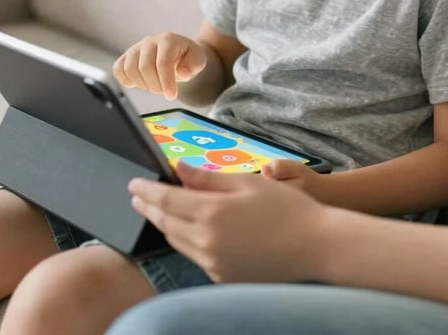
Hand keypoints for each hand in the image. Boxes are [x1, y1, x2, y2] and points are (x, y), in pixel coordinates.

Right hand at [112, 32, 206, 99]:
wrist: (178, 53)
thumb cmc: (187, 57)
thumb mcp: (198, 60)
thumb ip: (193, 65)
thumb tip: (181, 72)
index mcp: (168, 40)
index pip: (163, 62)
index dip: (167, 82)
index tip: (171, 96)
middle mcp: (150, 41)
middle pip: (144, 67)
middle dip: (155, 85)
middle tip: (164, 90)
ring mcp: (136, 48)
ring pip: (129, 69)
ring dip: (142, 84)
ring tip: (154, 85)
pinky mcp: (126, 56)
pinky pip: (118, 69)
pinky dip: (126, 80)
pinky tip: (140, 83)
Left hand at [128, 161, 327, 282]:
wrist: (315, 247)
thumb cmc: (285, 207)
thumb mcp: (246, 182)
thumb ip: (207, 178)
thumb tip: (177, 169)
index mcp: (211, 214)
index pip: (166, 200)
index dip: (146, 191)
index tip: (133, 183)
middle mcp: (206, 243)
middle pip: (166, 223)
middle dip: (149, 207)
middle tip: (137, 195)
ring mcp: (214, 264)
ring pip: (178, 241)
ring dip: (165, 224)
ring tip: (157, 210)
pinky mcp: (223, 277)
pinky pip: (195, 256)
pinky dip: (185, 240)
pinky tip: (187, 229)